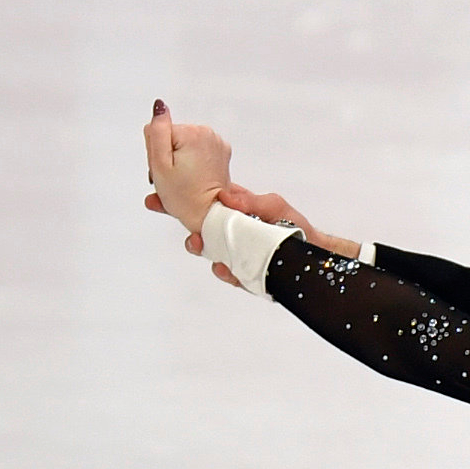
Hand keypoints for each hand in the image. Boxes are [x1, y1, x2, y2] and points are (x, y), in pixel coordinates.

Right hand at [140, 101, 234, 232]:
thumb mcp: (159, 164)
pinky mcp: (221, 154)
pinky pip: (197, 151)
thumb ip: (156, 132)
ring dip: (179, 161)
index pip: (159, 132)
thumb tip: (159, 107)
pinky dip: (191, 163)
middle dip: (168, 157)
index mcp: (192, 133)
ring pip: (184, 145)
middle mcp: (208, 134)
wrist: (210, 216)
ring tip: (182, 181)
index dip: (156, 153)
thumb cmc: (184, 196)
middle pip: (173, 138)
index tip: (163, 170)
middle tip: (172, 179)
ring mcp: (217, 144)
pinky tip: (192, 178)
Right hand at [148, 185, 364, 287]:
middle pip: (195, 227)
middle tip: (159, 208)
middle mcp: (229, 233)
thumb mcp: (275, 206)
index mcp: (232, 212)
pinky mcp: (243, 274)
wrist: (314, 257)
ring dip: (198, 246)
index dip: (176, 199)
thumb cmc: (294, 226)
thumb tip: (226, 197)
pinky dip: (225, 272)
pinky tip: (224, 267)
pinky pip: (228, 274)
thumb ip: (252, 201)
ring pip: (208, 252)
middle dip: (175, 216)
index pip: (200, 204)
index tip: (154, 193)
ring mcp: (233, 254)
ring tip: (196, 242)